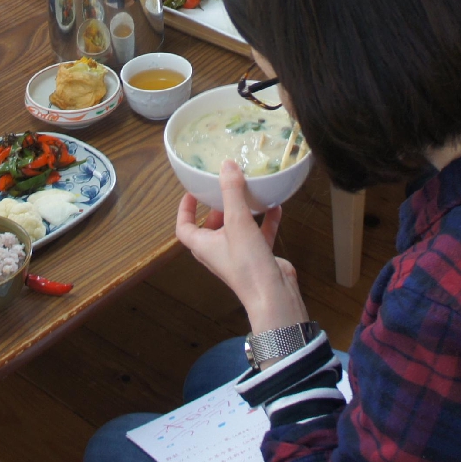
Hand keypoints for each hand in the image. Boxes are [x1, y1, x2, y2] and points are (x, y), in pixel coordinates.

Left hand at [175, 162, 307, 333]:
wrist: (273, 295)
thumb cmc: (247, 263)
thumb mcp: (237, 222)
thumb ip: (232, 192)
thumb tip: (226, 165)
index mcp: (203, 246)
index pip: (184, 227)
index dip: (185, 209)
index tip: (192, 192)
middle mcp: (218, 252)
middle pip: (210, 227)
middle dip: (217, 208)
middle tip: (225, 191)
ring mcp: (239, 256)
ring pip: (237, 230)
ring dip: (243, 212)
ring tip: (250, 194)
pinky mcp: (259, 258)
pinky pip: (260, 235)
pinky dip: (266, 221)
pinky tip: (276, 206)